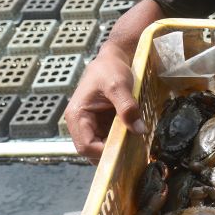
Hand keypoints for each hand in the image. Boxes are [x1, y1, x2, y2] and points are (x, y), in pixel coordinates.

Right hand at [64, 49, 146, 163]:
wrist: (112, 60)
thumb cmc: (110, 69)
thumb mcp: (119, 85)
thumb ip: (127, 107)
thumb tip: (138, 130)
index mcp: (77, 115)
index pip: (85, 145)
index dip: (103, 154)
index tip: (125, 152)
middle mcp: (80, 124)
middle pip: (91, 151)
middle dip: (110, 154)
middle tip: (132, 154)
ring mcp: (90, 125)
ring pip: (100, 148)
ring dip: (116, 150)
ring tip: (135, 149)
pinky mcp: (101, 125)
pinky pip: (108, 140)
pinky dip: (120, 143)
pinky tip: (133, 142)